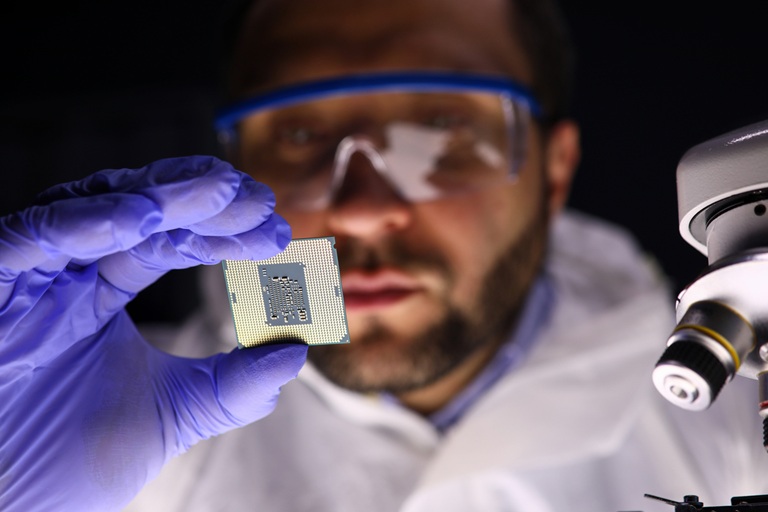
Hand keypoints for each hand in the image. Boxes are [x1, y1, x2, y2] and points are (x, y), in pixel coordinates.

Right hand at [0, 156, 307, 510]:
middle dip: (200, 201)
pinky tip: (139, 217)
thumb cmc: (63, 463)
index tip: (275, 233)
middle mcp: (62, 273)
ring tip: (219, 190)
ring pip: (90, 210)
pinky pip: (26, 240)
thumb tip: (295, 355)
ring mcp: (22, 277)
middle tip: (258, 200)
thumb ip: (229, 388)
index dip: (222, 231)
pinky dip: (80, 224)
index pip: (169, 241)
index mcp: (99, 290)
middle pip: (137, 214)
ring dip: (156, 196)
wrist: (4, 508)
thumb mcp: (166, 417)